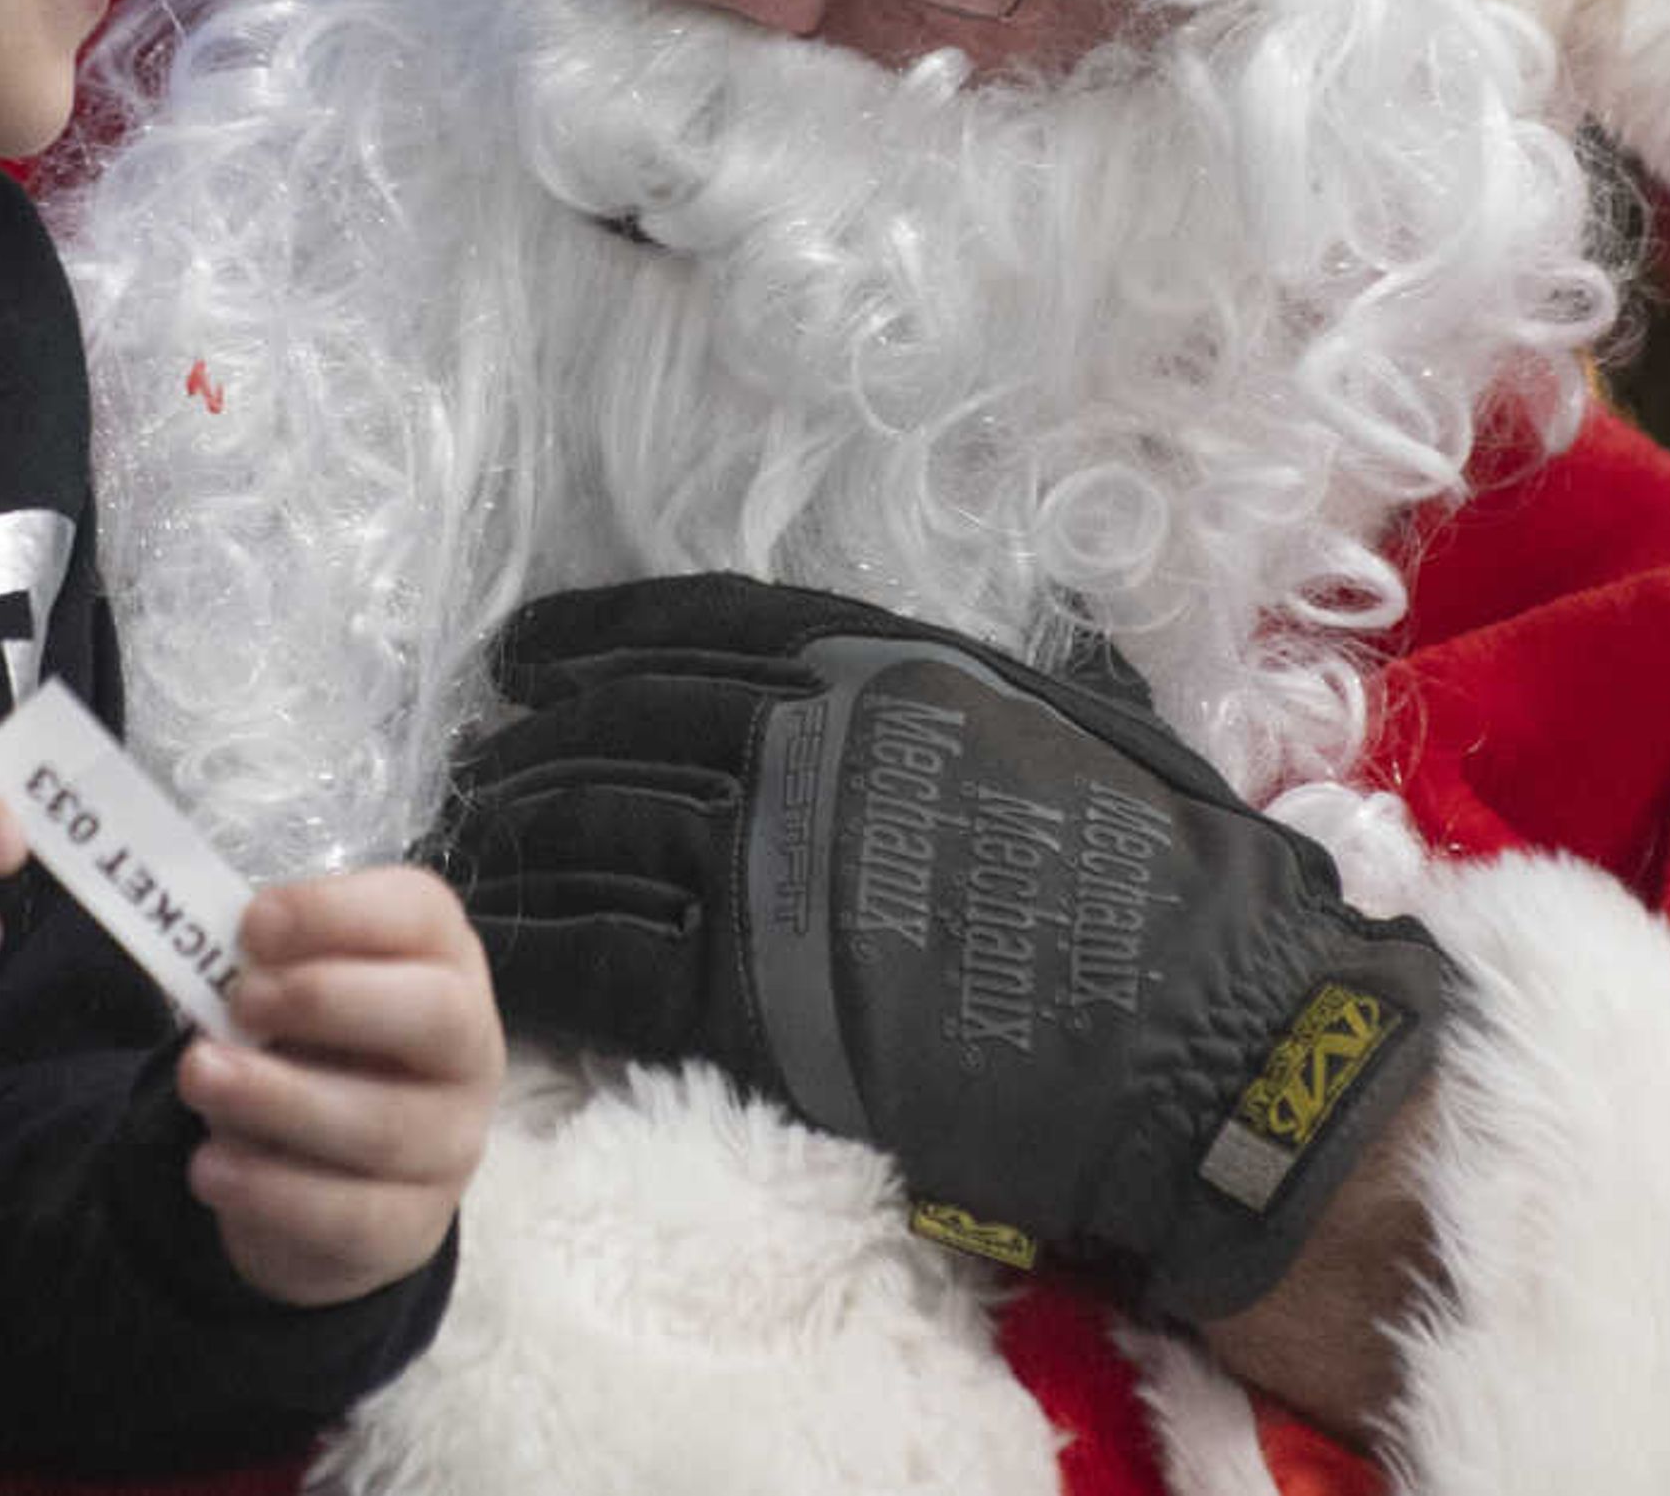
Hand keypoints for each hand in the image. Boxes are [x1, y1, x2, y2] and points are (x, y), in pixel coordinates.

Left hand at [175, 865, 501, 1307]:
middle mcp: (467, 1048)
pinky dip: (269, 1190)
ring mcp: (451, 1144)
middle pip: (435, 1013)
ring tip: (199, 1078)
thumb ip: (266, 967)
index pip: (421, 915)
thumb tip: (210, 958)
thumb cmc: (310, 1047)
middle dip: (326, 999)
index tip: (251, 926)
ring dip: (278, 1100)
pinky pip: (350, 1216)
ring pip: (384, 1125)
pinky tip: (211, 1166)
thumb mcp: (291, 988)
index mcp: (442, 960)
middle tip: (240, 1002)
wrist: (328, 1174)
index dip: (335, 913)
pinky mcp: (411, 1227)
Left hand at [440, 575, 1449, 1323]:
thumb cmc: (1161, 880)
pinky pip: (596, 955)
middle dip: (527, 748)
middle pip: (610, 729)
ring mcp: (764, 867)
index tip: (521, 657)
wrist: (1203, 1041)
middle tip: (474, 769)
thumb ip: (954, 683)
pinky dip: (532, 946)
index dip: (585, 638)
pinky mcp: (746, 994)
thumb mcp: (1067, 714)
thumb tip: (894, 671)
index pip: (682, 626)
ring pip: (584, 834)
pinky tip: (494, 952)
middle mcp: (797, 744)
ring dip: (509, 841)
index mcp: (871, 669)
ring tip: (466, 855)